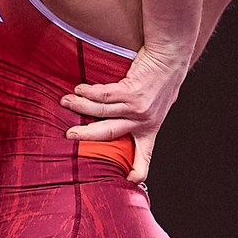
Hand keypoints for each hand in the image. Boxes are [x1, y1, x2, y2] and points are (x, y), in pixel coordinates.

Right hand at [62, 48, 188, 183]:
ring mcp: (138, 107)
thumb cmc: (161, 78)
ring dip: (80, 106)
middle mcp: (144, 121)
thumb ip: (140, 116)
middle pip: (109, 134)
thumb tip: (119, 120)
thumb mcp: (156, 104)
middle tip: (69, 136)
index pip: (145, 157)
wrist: (171, 56)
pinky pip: (103, 94)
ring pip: (101, 111)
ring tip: (66, 102)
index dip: (138, 171)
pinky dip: (88, 92)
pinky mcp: (132, 92)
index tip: (129, 181)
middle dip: (86, 136)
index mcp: (151, 129)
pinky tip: (79, 89)